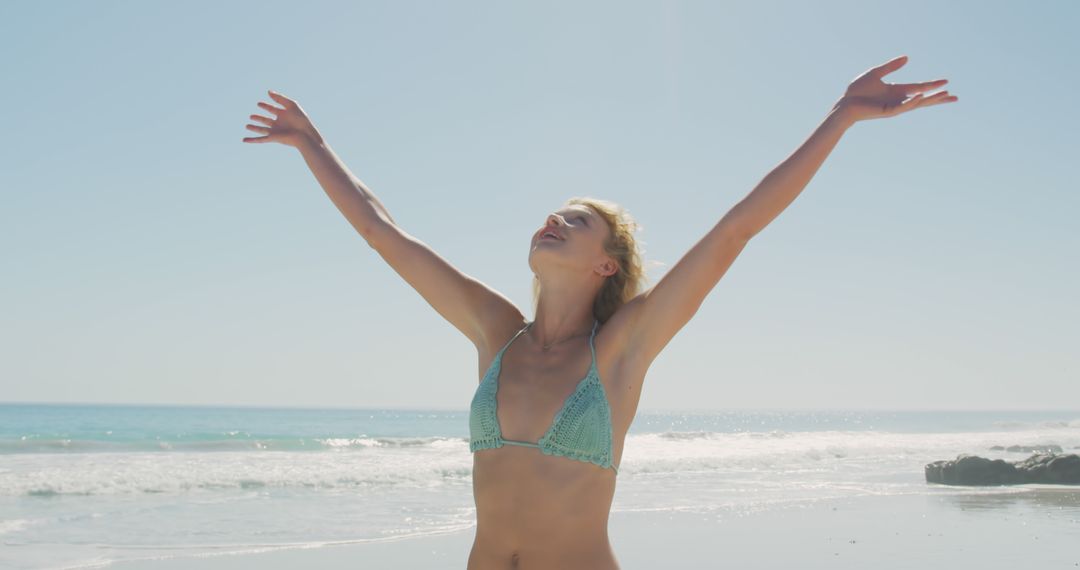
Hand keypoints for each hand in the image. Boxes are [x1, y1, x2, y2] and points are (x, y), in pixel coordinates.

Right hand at [242, 90, 320, 147]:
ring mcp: (275, 131)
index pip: (272, 109)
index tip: (259, 104)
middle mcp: (278, 123)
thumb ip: (279, 98)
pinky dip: (252, 140)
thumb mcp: (290, 105)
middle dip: (259, 118)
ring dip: (254, 127)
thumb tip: (268, 91)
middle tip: (251, 116)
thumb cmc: (300, 119)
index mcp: (283, 115)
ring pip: (262, 129)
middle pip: (266, 120)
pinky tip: (245, 140)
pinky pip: (260, 139)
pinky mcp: (273, 138)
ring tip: (247, 125)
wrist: (304, 133)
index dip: (265, 106)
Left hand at [834, 55, 957, 123]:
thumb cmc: (858, 90)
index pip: (920, 88)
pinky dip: (913, 102)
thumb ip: (891, 66)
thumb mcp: (876, 73)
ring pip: (917, 104)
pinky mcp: (888, 111)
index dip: (933, 85)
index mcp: (897, 90)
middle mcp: (899, 99)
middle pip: (924, 99)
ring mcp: (895, 107)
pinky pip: (903, 107)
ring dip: (932, 99)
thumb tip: (907, 57)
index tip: (947, 82)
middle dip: (939, 98)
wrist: (845, 102)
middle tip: (956, 97)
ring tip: (946, 95)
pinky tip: (923, 97)